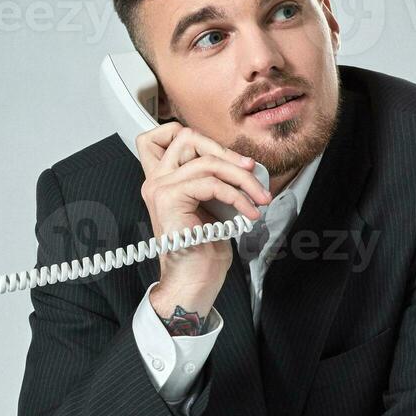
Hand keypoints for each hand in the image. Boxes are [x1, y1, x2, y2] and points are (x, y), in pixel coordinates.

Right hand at [135, 122, 270, 308]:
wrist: (194, 281)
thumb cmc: (203, 250)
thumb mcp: (212, 205)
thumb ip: (214, 179)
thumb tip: (243, 163)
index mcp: (162, 180)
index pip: (164, 134)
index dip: (197, 136)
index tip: (229, 157)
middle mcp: (155, 181)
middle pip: (187, 137)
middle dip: (225, 151)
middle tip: (250, 171)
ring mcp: (159, 189)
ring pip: (208, 162)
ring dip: (242, 179)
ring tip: (259, 198)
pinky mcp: (169, 199)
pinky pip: (212, 184)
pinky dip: (238, 196)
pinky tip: (249, 212)